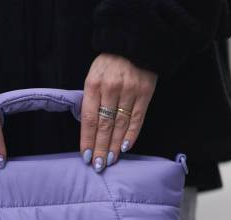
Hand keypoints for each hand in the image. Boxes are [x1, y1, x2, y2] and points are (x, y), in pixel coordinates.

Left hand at [80, 53, 156, 171]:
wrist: (135, 42)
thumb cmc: (109, 63)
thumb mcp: (93, 76)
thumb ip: (91, 99)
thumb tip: (89, 128)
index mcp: (94, 84)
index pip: (89, 118)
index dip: (87, 139)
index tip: (85, 156)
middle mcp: (111, 88)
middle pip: (104, 125)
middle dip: (100, 147)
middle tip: (98, 165)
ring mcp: (129, 91)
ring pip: (120, 124)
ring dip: (114, 145)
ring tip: (110, 160)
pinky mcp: (145, 92)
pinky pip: (137, 118)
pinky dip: (131, 134)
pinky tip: (125, 148)